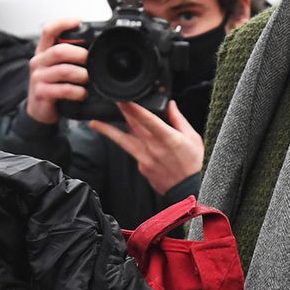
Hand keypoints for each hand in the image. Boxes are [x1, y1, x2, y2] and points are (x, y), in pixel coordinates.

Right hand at [24, 18, 88, 125]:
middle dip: (80, 55)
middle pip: (59, 51)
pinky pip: (63, 89)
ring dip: (81, 75)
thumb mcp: (56, 67)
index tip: (78, 22)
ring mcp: (38, 77)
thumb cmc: (52, 86)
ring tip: (88, 80)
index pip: (48, 31)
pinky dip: (77, 92)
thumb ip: (68, 56)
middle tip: (90, 61)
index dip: (63, 23)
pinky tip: (82, 94)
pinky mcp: (41, 93)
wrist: (39, 111)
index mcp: (43, 52)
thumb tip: (92, 46)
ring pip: (63, 71)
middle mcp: (38, 62)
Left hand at [88, 102, 203, 194]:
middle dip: (122, 112)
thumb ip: (179, 119)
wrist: (189, 190)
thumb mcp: (193, 138)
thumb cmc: (194, 164)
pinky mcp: (141, 167)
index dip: (135, 109)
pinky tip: (126, 135)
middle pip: (133, 126)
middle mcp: (154, 148)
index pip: (148, 120)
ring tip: (95, 122)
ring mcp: (145, 159)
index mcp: (169, 138)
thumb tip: (171, 105)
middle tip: (112, 100)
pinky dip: (128, 142)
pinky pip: (133, 151)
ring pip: (123, 141)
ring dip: (108, 130)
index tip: (124, 100)